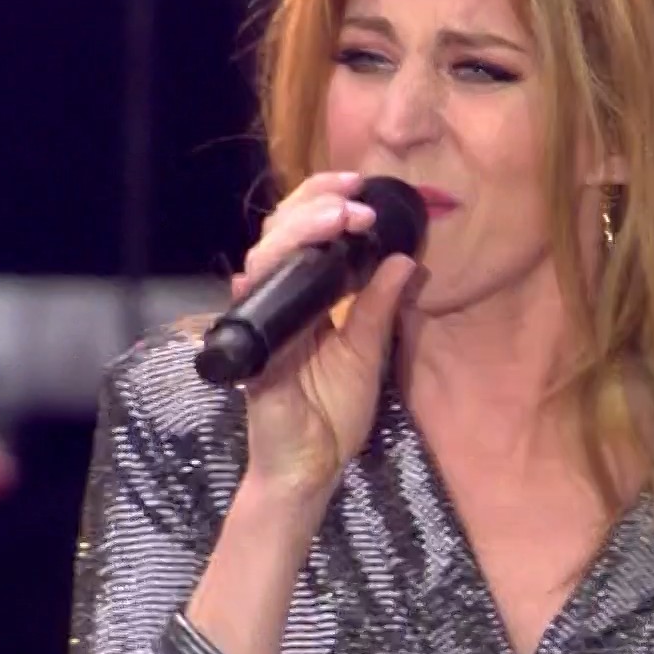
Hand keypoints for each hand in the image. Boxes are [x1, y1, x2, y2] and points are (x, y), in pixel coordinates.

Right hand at [229, 171, 418, 501]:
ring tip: (337, 218)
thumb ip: (379, 306)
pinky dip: (257, 284)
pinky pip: (248, 310)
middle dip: (314, 204)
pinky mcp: (252, 349)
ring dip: (298, 232)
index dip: (326, 200)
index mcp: (309, 296)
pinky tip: (268, 267)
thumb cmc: (333, 414)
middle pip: (279, 232)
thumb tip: (405, 260)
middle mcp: (280, 300)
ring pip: (263, 257)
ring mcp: (262, 321)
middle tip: (352, 199)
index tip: (362, 185)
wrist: (312, 467)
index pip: (307, 232)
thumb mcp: (367, 352)